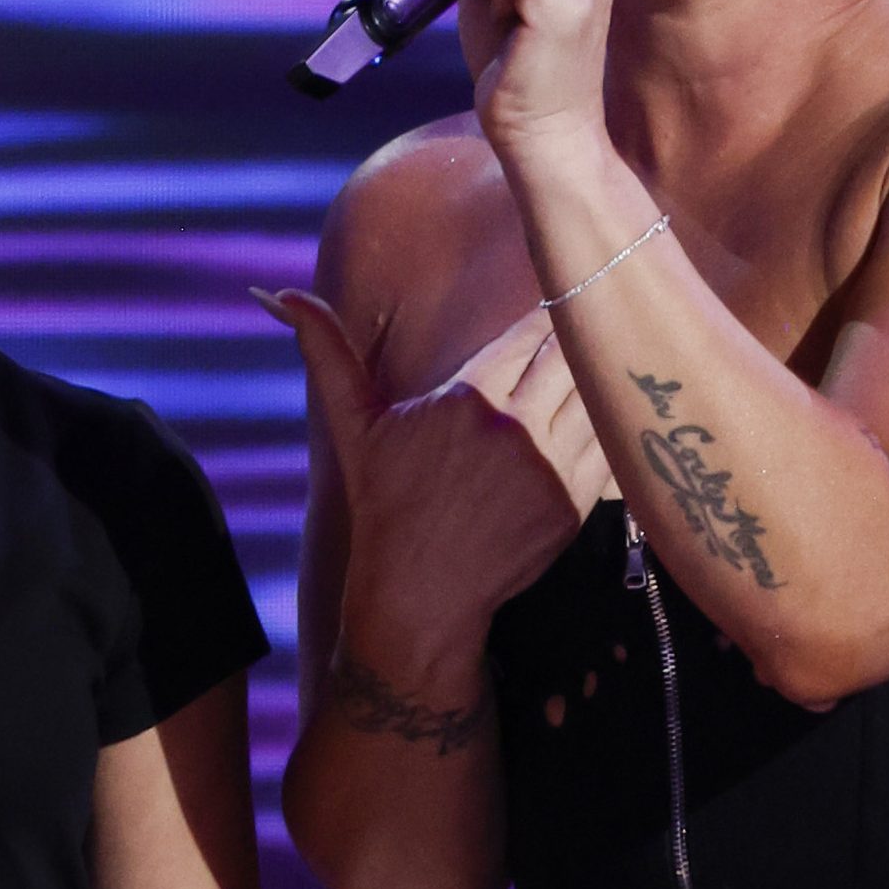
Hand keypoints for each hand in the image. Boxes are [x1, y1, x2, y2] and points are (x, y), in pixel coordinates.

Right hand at [258, 292, 614, 682]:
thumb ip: (327, 351)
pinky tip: (599, 429)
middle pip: (572, 357)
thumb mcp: (354, 425)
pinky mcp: (573, 505)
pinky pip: (610, 447)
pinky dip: (607, 433)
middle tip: (582, 338)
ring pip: (598, 398)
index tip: (554, 307)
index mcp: (469, 397)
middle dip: (576, 346)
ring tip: (598, 379)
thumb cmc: (385, 505)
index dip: (544, 320)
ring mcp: (549, 469)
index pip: (530, 332)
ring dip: (599, 385)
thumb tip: (279, 293)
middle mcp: (514, 429)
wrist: (418, 594)